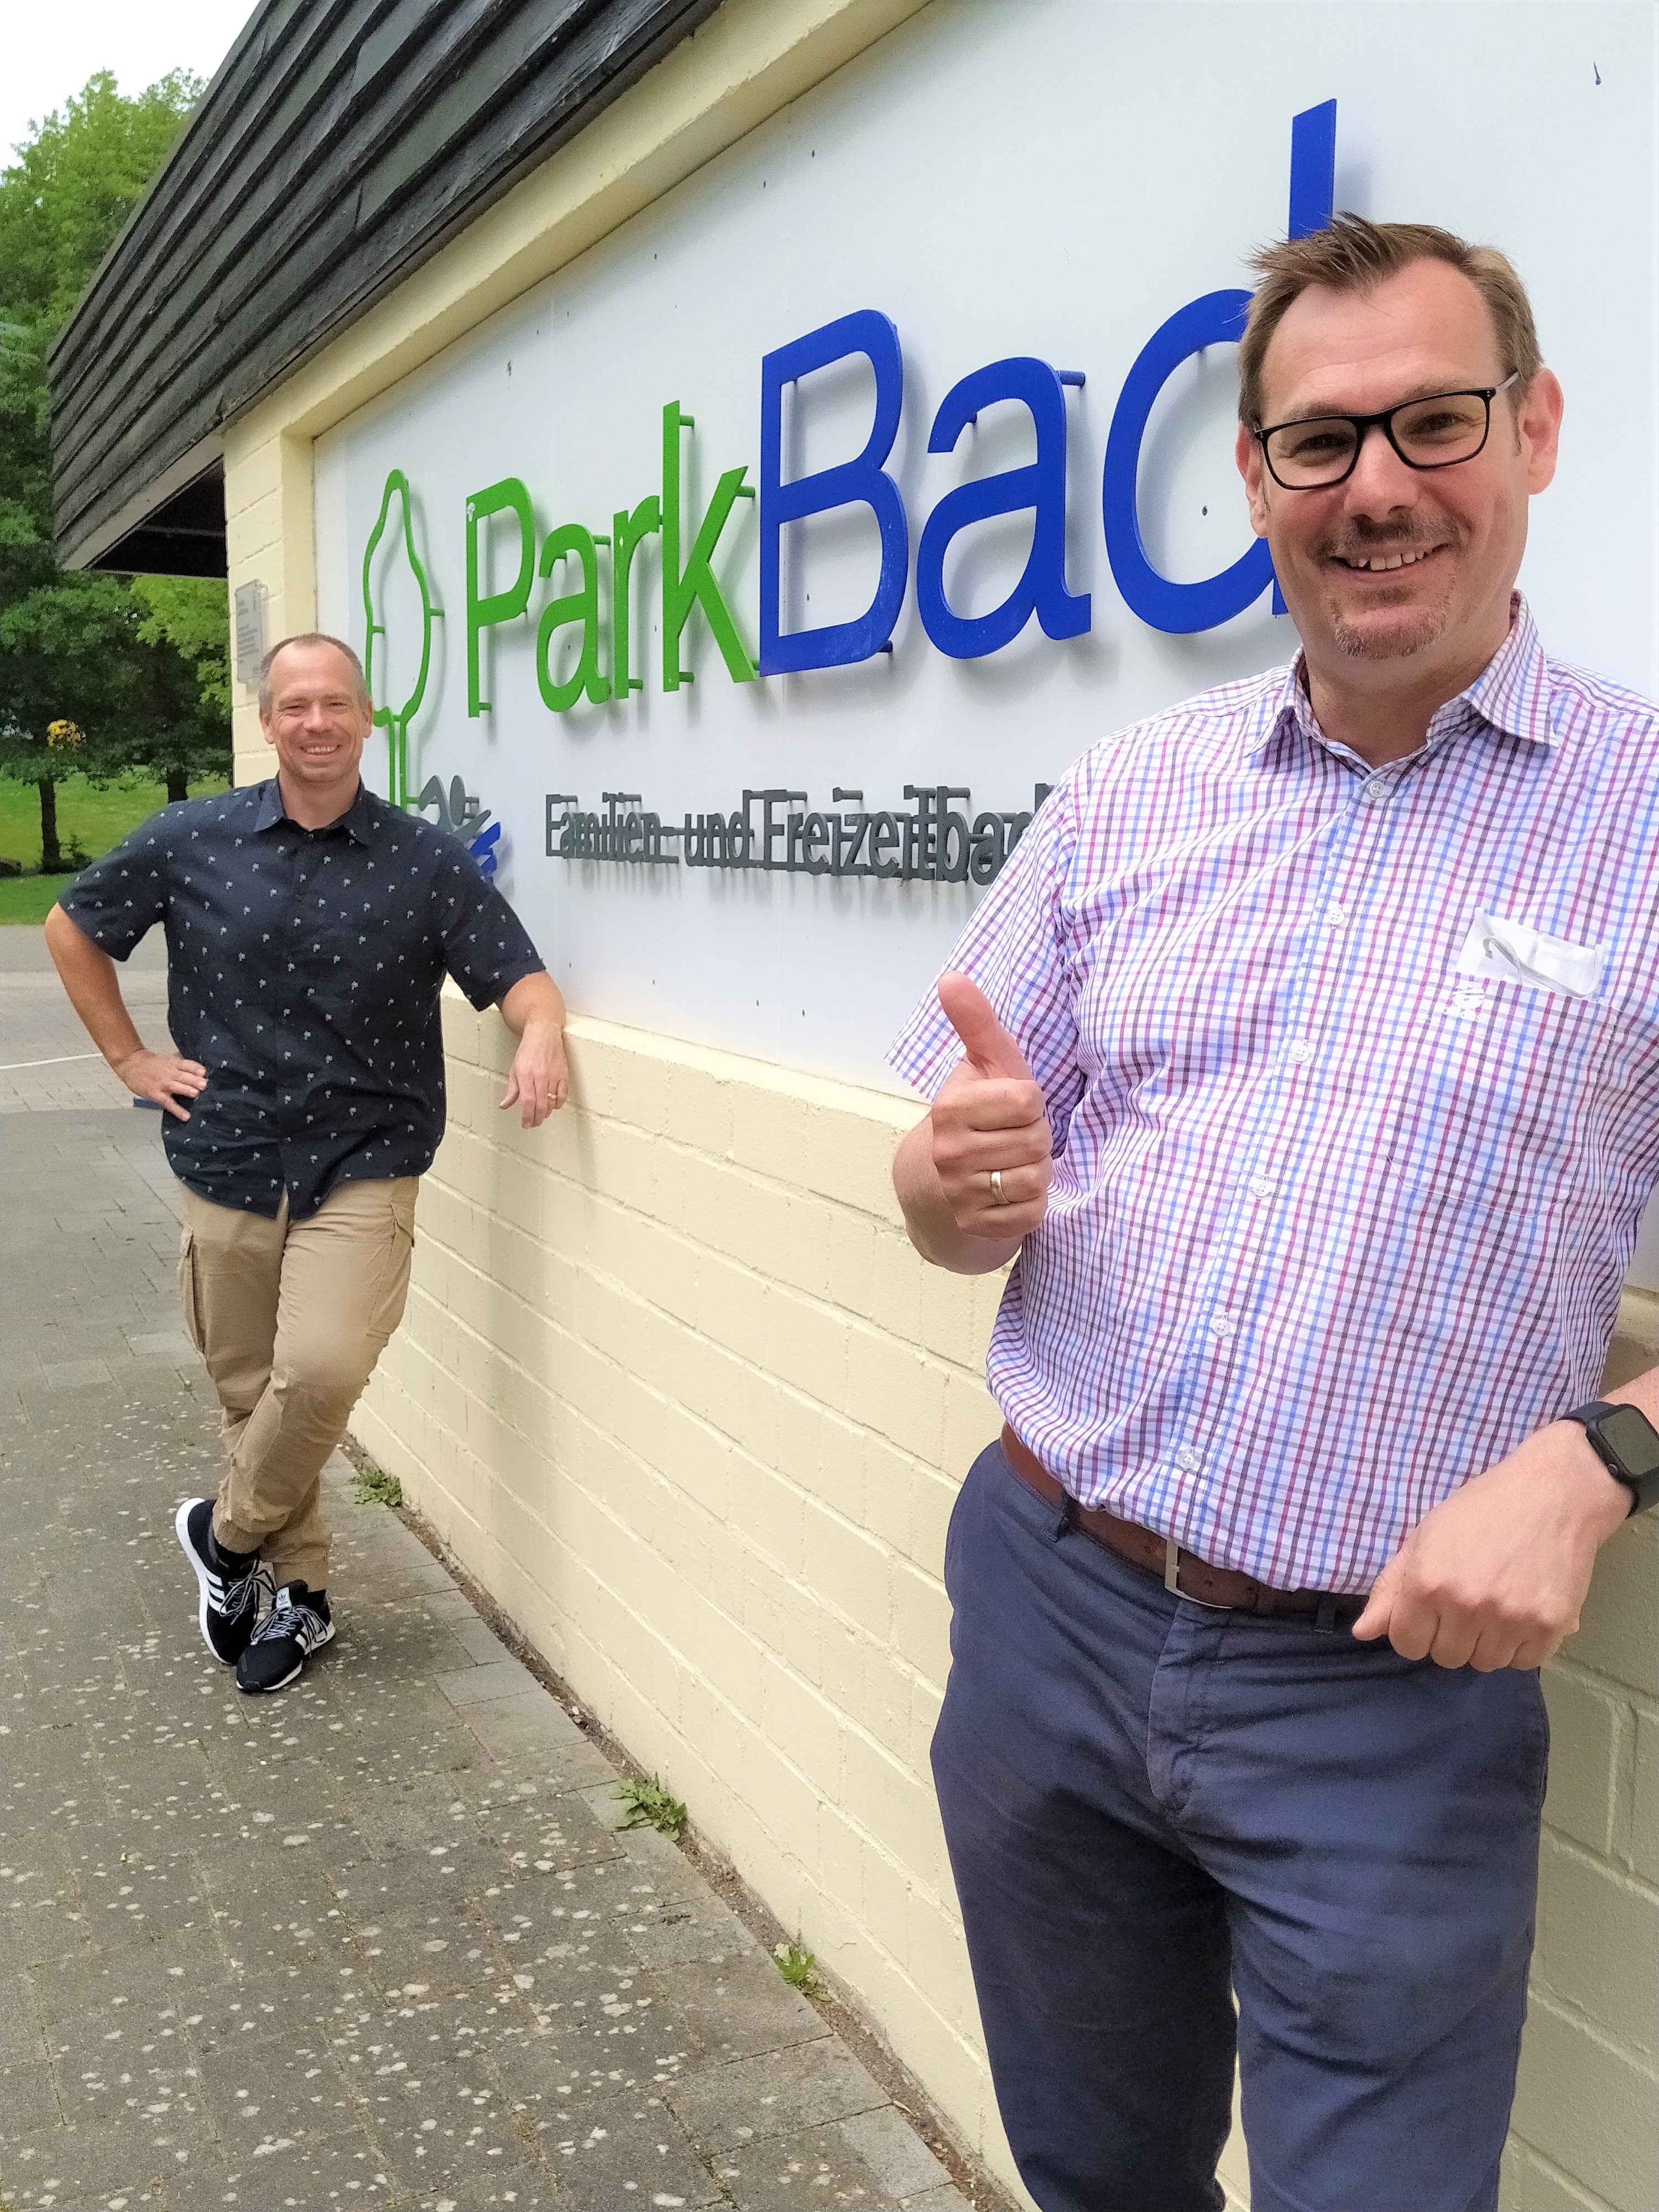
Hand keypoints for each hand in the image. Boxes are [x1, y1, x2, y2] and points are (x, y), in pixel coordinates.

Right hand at [113, 1047, 206, 1121]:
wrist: (131, 1064)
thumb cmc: (150, 1063)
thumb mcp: (167, 1059)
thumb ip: (181, 1064)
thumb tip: (197, 1068)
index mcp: (174, 1063)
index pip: (187, 1064)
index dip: (195, 1068)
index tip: (203, 1072)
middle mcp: (170, 1073)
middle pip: (184, 1076)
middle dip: (194, 1080)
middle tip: (203, 1084)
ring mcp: (163, 1084)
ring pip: (177, 1087)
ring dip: (187, 1090)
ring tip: (196, 1094)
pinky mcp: (156, 1094)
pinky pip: (168, 1103)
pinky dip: (177, 1110)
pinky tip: (185, 1116)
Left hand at [499, 1020, 568, 1127]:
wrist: (543, 1033)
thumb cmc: (528, 1049)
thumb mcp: (514, 1068)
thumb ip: (512, 1089)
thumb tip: (505, 1105)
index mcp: (525, 1074)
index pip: (527, 1102)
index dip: (527, 1116)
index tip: (525, 1123)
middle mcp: (540, 1076)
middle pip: (540, 1105)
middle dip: (536, 1119)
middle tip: (533, 1123)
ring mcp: (553, 1076)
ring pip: (552, 1102)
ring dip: (546, 1113)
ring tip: (540, 1115)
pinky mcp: (563, 1075)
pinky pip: (563, 1095)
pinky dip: (558, 1104)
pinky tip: (552, 1105)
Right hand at [928, 973, 1052, 1240]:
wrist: (934, 1187)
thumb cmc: (974, 1115)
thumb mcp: (981, 1065)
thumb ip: (975, 1022)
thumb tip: (952, 978)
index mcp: (951, 1108)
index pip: (1027, 1101)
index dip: (1031, 1104)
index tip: (1013, 1108)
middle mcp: (949, 1153)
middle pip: (1036, 1141)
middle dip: (1035, 1139)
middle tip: (1014, 1138)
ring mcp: (959, 1193)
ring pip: (1035, 1178)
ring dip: (1035, 1172)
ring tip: (1014, 1164)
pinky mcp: (975, 1226)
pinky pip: (1031, 1214)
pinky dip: (1030, 1205)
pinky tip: (1010, 1194)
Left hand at [1351, 1421, 1631, 1669]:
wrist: (1551, 1493)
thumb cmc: (1480, 1509)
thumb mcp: (1424, 1538)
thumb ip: (1391, 1588)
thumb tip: (1362, 1632)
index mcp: (1426, 1583)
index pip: (1407, 1645)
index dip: (1416, 1629)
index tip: (1432, 1610)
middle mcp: (1466, 1607)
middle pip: (1446, 1658)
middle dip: (1452, 1635)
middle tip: (1469, 1602)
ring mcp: (1510, 1620)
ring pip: (1486, 1663)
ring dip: (1487, 1642)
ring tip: (1497, 1603)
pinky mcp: (1550, 1627)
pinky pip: (1525, 1662)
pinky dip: (1523, 1645)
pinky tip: (1523, 1611)